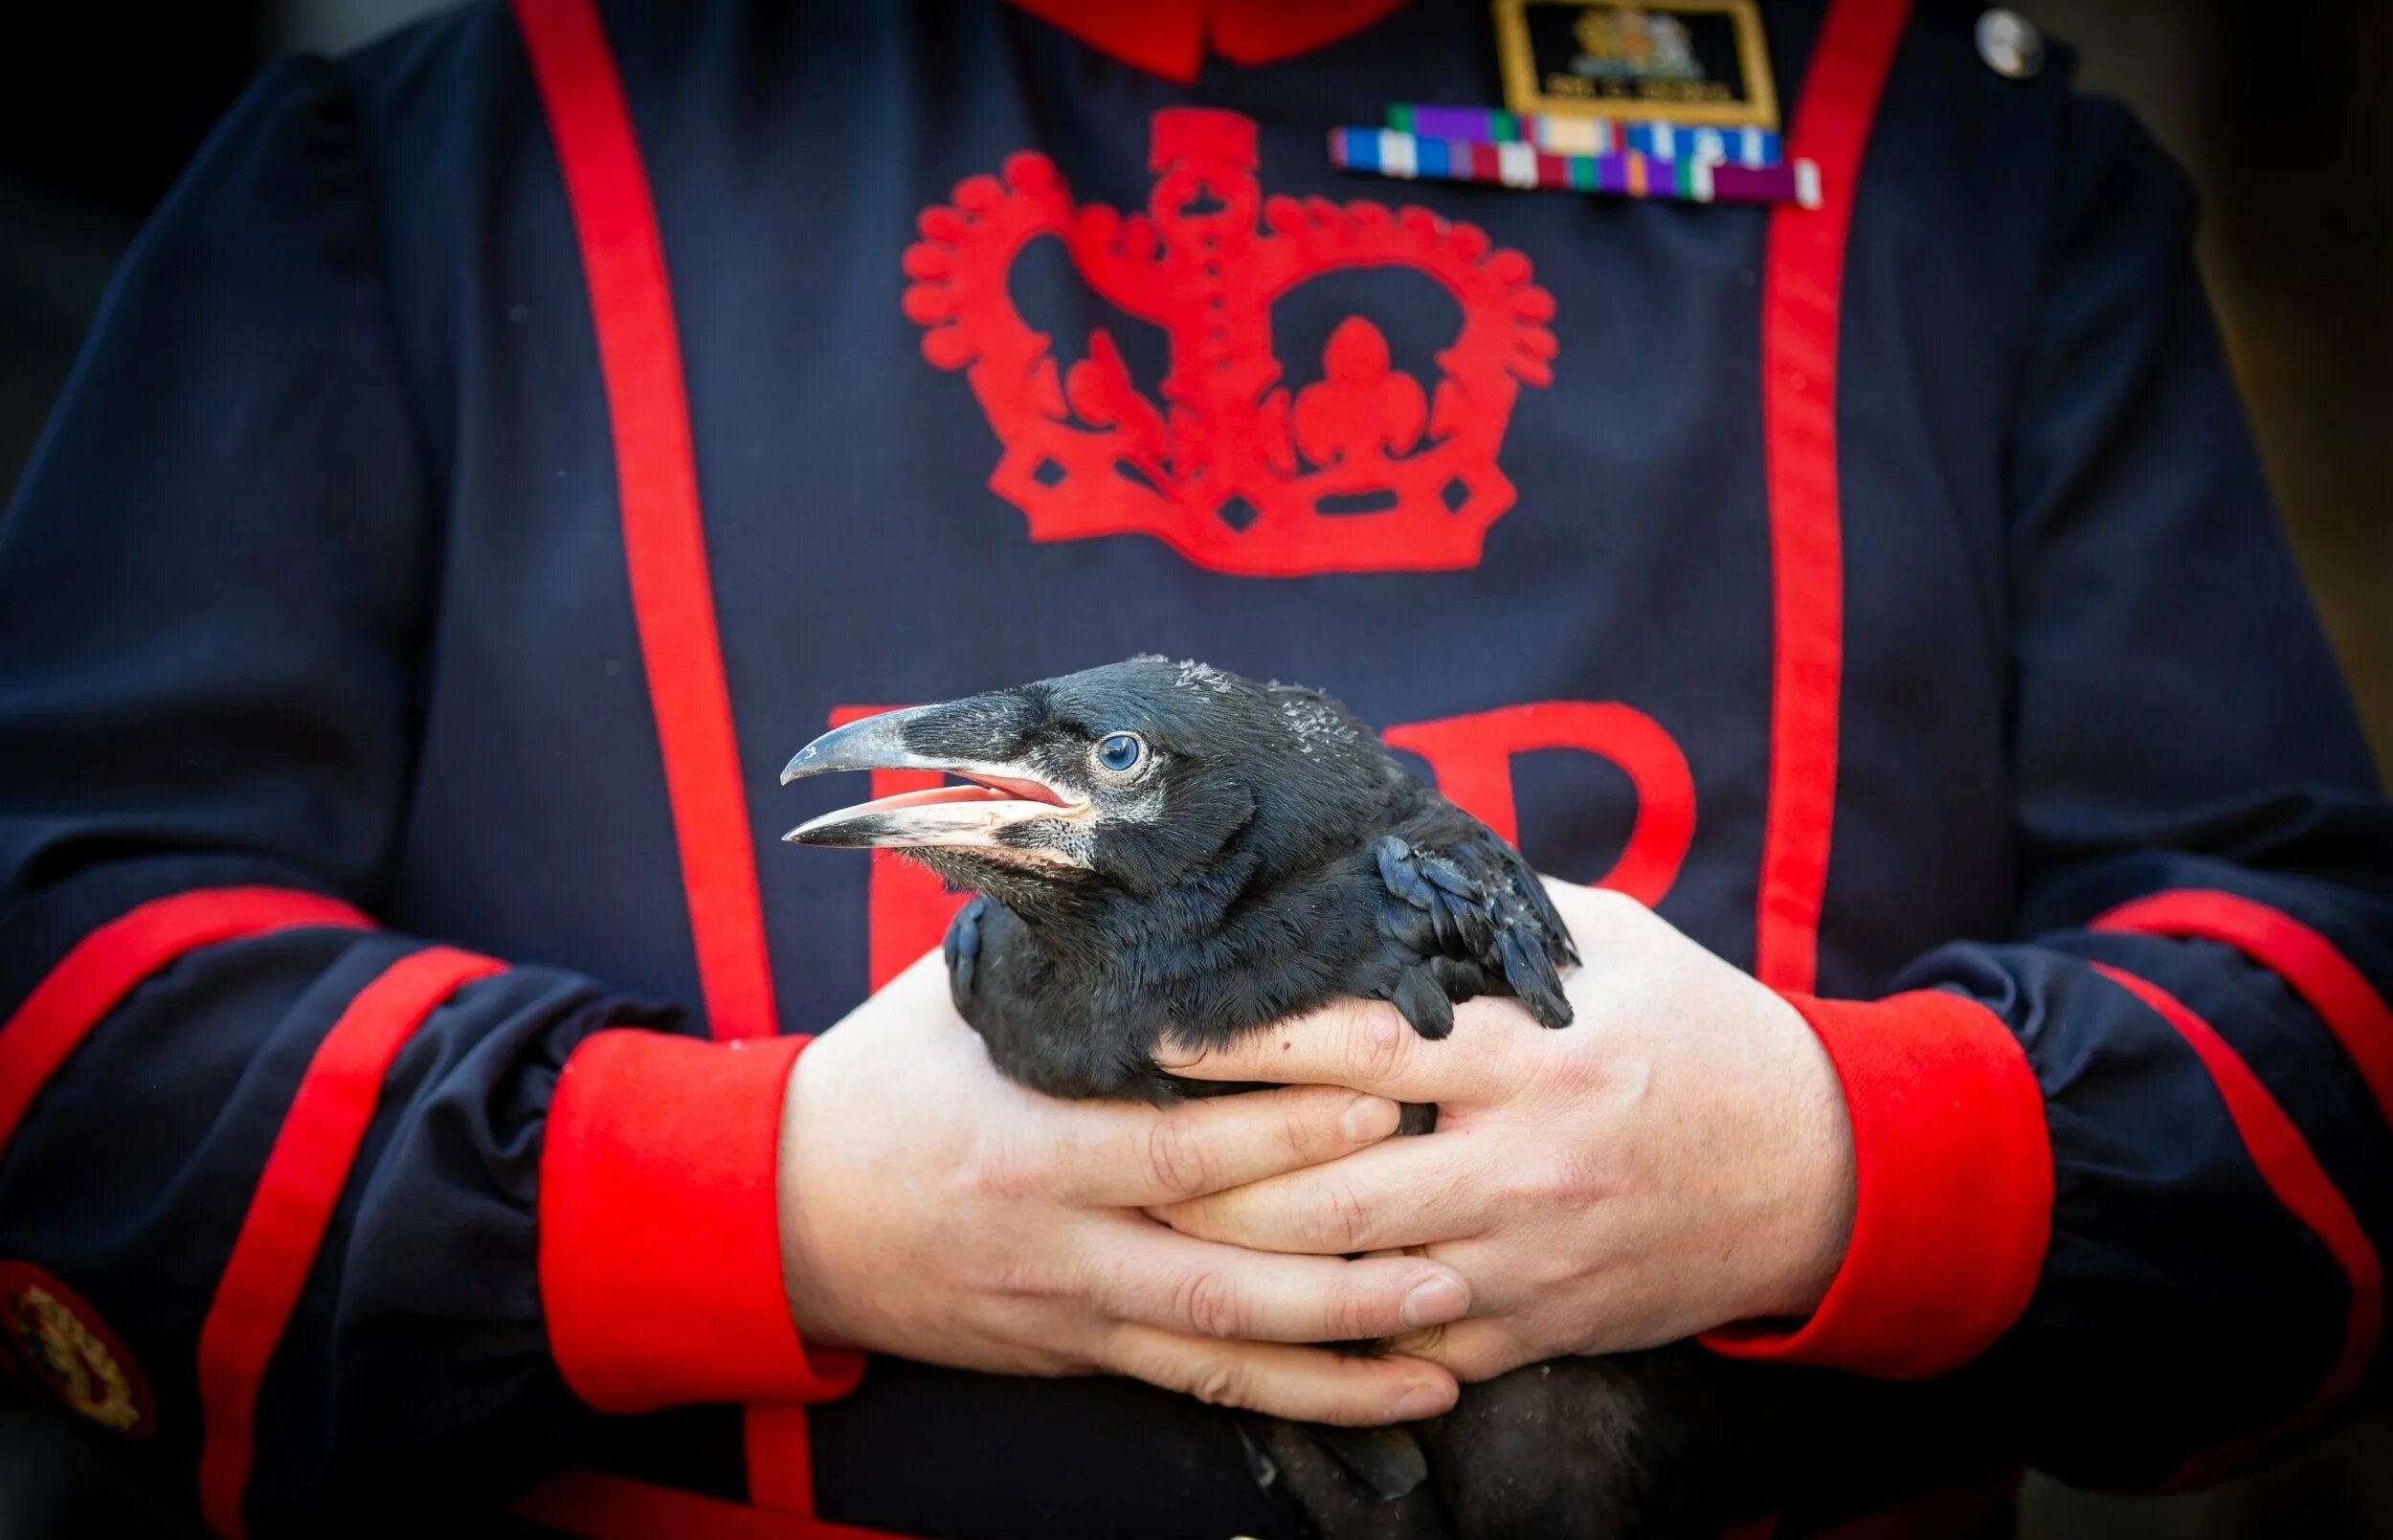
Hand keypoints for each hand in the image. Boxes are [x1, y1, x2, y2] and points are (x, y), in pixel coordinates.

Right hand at [776, 950, 1471, 1424]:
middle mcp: (1058, 1242)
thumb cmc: (886, 1080)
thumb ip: (1067, 956)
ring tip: (1452, 1341)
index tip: (1385, 1085)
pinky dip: (1297, 1397)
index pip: (1180, 1143)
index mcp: (1031, 1144)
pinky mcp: (1076, 1355)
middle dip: (1344, 1256)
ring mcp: (1070, 1311)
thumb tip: (1159, 863)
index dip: (1287, 1124)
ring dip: (1343, 1356)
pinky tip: (1382, 1394)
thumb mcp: (962, 1001)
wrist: (779, 1213)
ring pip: (1223, 1351)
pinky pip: (1198, 1386)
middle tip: (1457, 1230)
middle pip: (1220, 1263)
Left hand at [1154, 880, 1855, 1382]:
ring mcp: (1530, 1257)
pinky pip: (1419, 1346)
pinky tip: (1276, 1307)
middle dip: (1216, 1179)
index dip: (1242, 1043)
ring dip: (1255, 1264)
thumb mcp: (1609, 946)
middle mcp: (1523, 1161)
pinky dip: (1343, 1332)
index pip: (1355, 1048)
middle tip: (1133, 1156)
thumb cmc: (1697, 1033)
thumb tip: (1378, 868)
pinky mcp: (1543, 1326)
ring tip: (1170, 1232)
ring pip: (1358, 1281)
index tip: (1159, 1033)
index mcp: (1528, 1054)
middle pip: (1330, 1188)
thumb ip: (1492, 921)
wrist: (1814, 1167)